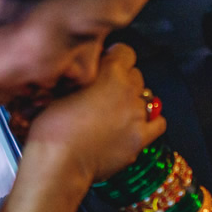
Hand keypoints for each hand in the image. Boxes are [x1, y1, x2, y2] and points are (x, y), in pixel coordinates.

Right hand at [25, 44, 165, 182]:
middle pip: (136, 75)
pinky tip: (136, 125)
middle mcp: (128, 90)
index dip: (114, 58)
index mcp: (110, 72)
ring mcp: (136, 115)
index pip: (125, 52)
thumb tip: (87, 70)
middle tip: (105, 94)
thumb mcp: (61, 87)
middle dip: (123, 81)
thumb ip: (82, 75)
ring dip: (132, 102)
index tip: (106, 65)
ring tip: (113, 114)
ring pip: (145, 98)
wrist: (58, 160)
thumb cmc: (53, 126)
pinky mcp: (140, 138)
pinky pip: (158, 123)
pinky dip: (151, 122)